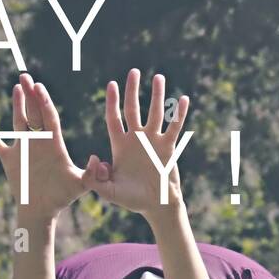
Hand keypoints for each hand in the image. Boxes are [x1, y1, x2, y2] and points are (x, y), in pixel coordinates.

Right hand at [0, 72, 84, 224]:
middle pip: (35, 113)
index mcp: (54, 144)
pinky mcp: (10, 159)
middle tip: (26, 75)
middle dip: (31, 95)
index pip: (49, 117)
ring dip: (17, 105)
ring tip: (17, 87)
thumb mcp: (80, 185)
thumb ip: (90, 173)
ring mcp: (23, 148)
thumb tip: (96, 158)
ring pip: (19, 122)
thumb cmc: (62, 198)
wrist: (41, 210)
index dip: (44, 102)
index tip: (39, 87)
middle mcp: (38, 142)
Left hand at [82, 68, 191, 220]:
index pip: (114, 118)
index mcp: (120, 145)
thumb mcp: (108, 191)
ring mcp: (153, 141)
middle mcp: (136, 139)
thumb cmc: (132, 199)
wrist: (156, 205)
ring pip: (155, 113)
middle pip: (133, 109)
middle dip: (133, 91)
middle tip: (134, 72)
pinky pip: (174, 127)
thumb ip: (96, 179)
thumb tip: (95, 158)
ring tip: (159, 77)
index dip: (112, 102)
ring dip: (157, 96)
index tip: (112, 84)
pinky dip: (179, 114)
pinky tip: (183, 100)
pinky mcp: (168, 147)